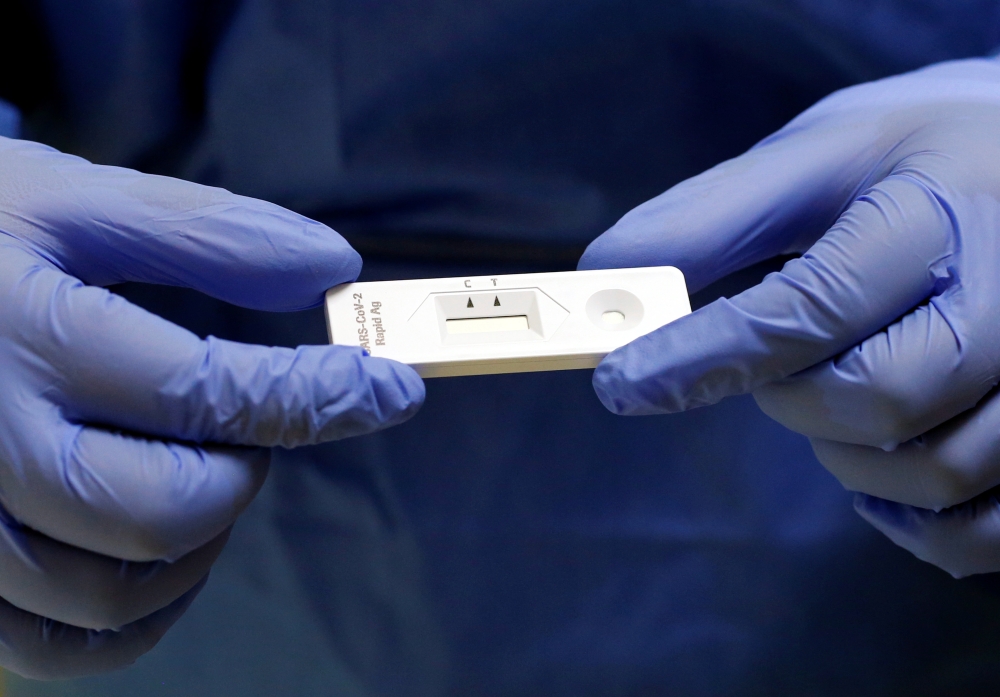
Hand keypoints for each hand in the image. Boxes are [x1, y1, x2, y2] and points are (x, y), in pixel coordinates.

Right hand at [0, 138, 423, 677]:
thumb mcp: (76, 204)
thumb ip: (209, 234)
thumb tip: (334, 266)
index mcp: (30, 338)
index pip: (208, 392)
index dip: (321, 396)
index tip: (394, 390)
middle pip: (168, 510)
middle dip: (244, 472)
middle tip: (243, 426)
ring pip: (118, 593)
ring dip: (197, 542)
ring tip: (192, 470)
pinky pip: (63, 645)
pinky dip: (140, 612)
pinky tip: (158, 548)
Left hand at [579, 58, 999, 577]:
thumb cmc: (908, 164)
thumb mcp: (812, 160)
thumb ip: (708, 220)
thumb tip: (603, 276)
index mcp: (936, 213)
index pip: (810, 307)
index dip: (703, 356)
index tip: (620, 382)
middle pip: (878, 400)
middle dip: (790, 400)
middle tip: (773, 368)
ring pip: (933, 470)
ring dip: (846, 456)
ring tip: (833, 393)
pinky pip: (985, 527)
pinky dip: (917, 524)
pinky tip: (880, 476)